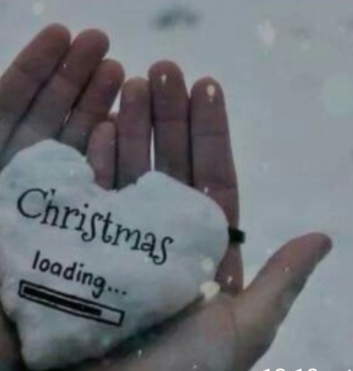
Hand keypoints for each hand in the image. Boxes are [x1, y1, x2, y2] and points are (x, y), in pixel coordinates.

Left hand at [0, 25, 123, 368]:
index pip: (6, 111)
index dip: (32, 70)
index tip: (61, 32)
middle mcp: (17, 188)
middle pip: (47, 119)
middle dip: (73, 77)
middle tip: (102, 42)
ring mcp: (53, 207)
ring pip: (77, 143)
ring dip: (97, 103)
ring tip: (122, 68)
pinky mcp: (82, 232)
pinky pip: (98, 183)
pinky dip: (110, 148)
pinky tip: (124, 119)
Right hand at [77, 62, 331, 370]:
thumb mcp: (239, 334)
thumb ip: (278, 286)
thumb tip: (324, 238)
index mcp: (201, 250)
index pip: (211, 176)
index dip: (210, 130)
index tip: (206, 83)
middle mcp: (159, 236)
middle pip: (167, 163)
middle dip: (167, 114)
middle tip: (162, 68)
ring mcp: (116, 236)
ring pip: (128, 170)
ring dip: (130, 124)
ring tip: (129, 79)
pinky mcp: (79, 244)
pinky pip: (90, 194)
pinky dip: (93, 158)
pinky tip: (97, 124)